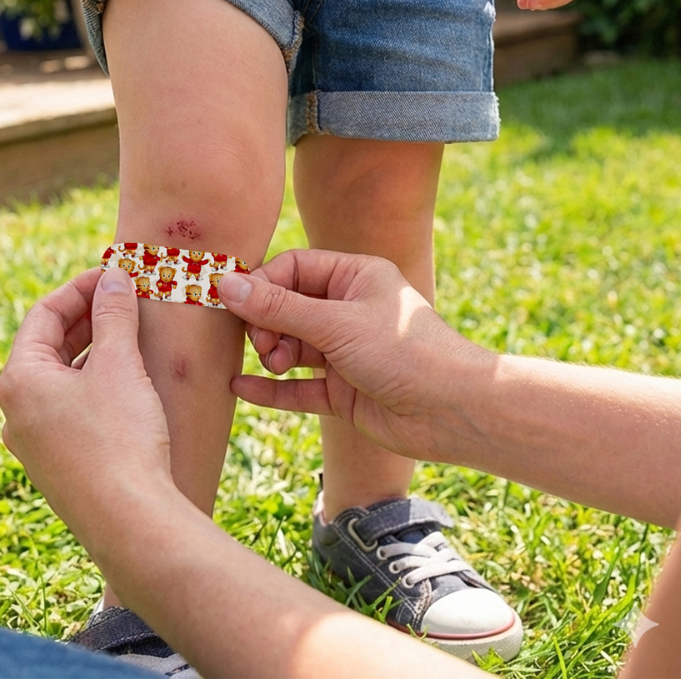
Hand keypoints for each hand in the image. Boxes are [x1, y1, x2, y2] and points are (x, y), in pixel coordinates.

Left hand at [0, 267, 172, 539]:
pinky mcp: (58, 464)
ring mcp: (34, 442)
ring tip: (131, 333)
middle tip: (125, 298)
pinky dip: (95, 382)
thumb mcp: (119, 365)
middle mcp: (15, 411)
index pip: (42, 314)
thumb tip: (114, 276)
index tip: (114, 275)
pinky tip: (128, 379)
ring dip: (93, 349)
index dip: (80, 288)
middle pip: (48, 345)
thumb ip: (114, 314)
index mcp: (19, 381)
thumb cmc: (120, 438)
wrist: (130, 522)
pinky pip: (70, 407)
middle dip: (88, 317)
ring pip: (60, 377)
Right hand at [219, 250, 492, 459]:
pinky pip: (298, 387)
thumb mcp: (336, 323)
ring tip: (270, 362)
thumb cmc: (406, 352)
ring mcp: (345, 352)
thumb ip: (278, 307)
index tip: (232, 302)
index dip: (260, 284)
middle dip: (266, 323)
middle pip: (286, 307)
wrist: (455, 412)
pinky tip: (241, 388)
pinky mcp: (343, 391)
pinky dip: (272, 388)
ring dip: (271, 354)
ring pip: (291, 347)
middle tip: (261, 343)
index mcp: (355, 277)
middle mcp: (349, 309)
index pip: (293, 268)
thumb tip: (225, 283)